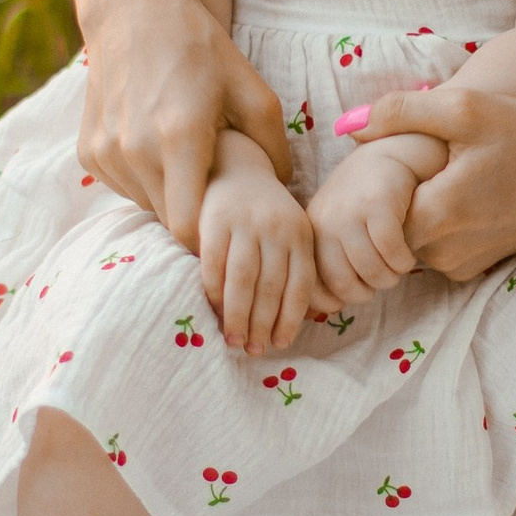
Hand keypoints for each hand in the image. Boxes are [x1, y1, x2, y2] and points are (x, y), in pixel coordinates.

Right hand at [77, 0, 293, 241]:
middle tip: (217, 195)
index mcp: (179, 137)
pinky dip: (144, 180)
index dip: (211, 236)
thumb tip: (282, 191)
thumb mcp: (252, 90)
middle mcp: (134, 150)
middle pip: (168, 221)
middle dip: (195, 217)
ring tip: (189, 164)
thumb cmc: (200, 48)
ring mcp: (105, 152)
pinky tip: (159, 149)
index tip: (228, 225)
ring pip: (145, 205)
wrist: (133, 10)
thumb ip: (274, 147)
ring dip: (169, 197)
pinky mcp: (87, 151)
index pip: (187, 228)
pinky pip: (123, 187)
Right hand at [196, 134, 317, 352]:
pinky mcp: (215, 220)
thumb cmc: (265, 212)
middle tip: (253, 350)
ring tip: (233, 340)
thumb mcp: (290, 232)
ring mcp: (245, 222)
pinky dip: (214, 292)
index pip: (300, 284)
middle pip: (270, 287)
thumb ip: (294, 267)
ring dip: (237, 316)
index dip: (290, 319)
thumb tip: (300, 319)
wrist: (234, 166)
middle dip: (261, 324)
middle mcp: (277, 228)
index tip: (280, 344)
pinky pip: (214, 264)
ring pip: (243, 280)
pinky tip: (214, 311)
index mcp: (300, 234)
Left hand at [304, 142, 426, 306]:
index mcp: (312, 232)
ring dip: (390, 278)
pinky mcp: (379, 204)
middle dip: (368, 292)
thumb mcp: (338, 228)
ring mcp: (351, 212)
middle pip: (345, 284)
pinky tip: (406, 255)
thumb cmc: (364, 201)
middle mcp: (326, 222)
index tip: (356, 294)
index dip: (336, 301)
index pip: (313, 285)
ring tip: (396, 268)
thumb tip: (326, 308)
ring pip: (372, 272)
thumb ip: (331, 262)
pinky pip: (393, 253)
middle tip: (381, 281)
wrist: (389, 155)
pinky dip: (403, 262)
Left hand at [358, 85, 515, 284]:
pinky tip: (457, 192)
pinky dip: (435, 226)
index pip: (371, 211)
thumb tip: (348, 125)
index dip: (373, 182)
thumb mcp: (465, 108)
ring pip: (408, 241)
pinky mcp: (477, 269)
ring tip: (436, 174)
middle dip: (389, 199)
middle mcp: (445, 253)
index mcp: (437, 215)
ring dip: (412, 212)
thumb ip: (400, 112)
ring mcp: (462, 266)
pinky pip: (434, 250)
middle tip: (412, 161)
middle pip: (386, 228)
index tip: (391, 156)